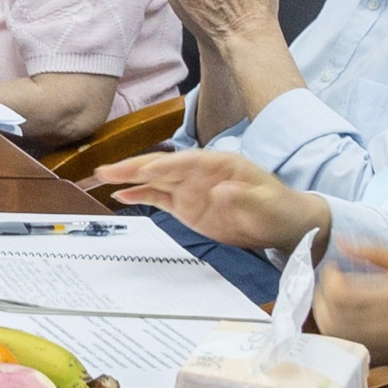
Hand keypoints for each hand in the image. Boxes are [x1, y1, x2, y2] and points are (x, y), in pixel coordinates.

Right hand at [89, 148, 328, 250]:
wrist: (285, 225)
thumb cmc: (280, 208)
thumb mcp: (268, 203)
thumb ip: (245, 197)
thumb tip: (221, 192)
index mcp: (218, 164)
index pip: (184, 161)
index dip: (162, 165)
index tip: (142, 170)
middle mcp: (199, 173)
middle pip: (161, 167)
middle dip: (133, 167)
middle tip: (106, 169)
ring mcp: (191, 189)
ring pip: (154, 181)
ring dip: (129, 178)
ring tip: (102, 177)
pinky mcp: (188, 207)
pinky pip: (159, 199)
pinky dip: (140, 195)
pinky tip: (121, 195)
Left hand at [316, 236, 387, 376]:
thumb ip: (377, 253)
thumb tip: (342, 241)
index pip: (338, 295)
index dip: (327, 280)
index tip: (334, 269)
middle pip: (332, 322)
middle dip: (320, 302)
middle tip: (329, 287)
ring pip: (341, 342)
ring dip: (330, 322)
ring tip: (339, 305)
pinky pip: (358, 355)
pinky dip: (347, 340)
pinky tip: (355, 323)